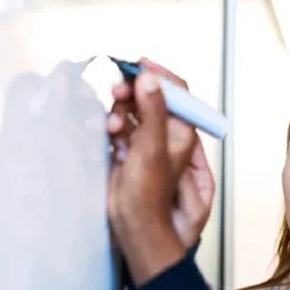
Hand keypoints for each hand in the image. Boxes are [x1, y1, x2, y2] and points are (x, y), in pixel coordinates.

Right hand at [107, 59, 198, 284]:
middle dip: (133, 93)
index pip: (177, 92)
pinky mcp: (129, 154)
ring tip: (112, 126)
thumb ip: (153, 111)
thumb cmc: (148, 195)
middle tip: (116, 93)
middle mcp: (166, 136)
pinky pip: (121, 129)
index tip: (139, 63)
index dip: (159, 75)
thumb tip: (151, 78)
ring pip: (134, 113)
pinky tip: (109, 136)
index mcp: (181, 133)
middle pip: (152, 99)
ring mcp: (147, 145)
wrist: (132, 226)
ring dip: (120, 112)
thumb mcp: (151, 147)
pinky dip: (114, 127)